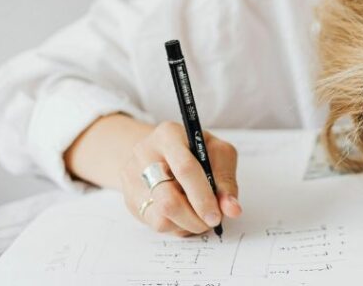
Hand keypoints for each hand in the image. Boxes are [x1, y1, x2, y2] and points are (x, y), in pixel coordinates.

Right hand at [119, 122, 241, 235]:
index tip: (216, 216)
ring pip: (161, 217)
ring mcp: (133, 178)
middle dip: (195, 218)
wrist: (162, 152)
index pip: (185, 169)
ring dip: (188, 225)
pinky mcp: (130, 199)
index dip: (203, 197)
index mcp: (168, 136)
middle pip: (168, 200)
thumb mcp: (217, 154)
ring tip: (200, 216)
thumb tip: (231, 209)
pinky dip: (177, 226)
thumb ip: (226, 181)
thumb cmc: (196, 152)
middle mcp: (144, 154)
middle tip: (211, 222)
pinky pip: (155, 224)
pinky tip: (185, 216)